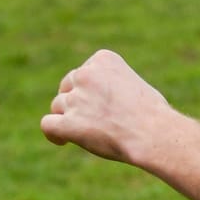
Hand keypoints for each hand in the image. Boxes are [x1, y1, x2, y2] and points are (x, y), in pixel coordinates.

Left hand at [38, 49, 168, 162]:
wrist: (152, 132)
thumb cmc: (151, 113)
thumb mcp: (133, 83)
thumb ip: (111, 84)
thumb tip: (96, 101)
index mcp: (103, 59)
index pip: (83, 72)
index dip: (88, 89)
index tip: (101, 103)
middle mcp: (86, 74)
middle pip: (67, 86)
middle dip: (76, 101)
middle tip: (94, 119)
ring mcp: (76, 98)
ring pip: (58, 106)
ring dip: (68, 118)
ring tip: (89, 132)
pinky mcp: (69, 122)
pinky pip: (47, 124)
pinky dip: (53, 133)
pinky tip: (63, 140)